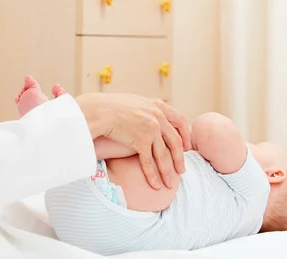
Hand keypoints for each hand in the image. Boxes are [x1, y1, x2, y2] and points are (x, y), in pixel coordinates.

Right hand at [75, 92, 189, 189]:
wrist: (99, 110)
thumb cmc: (110, 106)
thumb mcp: (134, 102)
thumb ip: (146, 109)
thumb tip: (149, 115)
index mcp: (157, 106)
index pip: (180, 120)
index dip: (186, 135)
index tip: (187, 147)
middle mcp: (158, 117)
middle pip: (175, 141)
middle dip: (180, 158)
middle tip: (182, 170)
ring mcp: (151, 129)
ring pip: (164, 155)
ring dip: (168, 171)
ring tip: (171, 184)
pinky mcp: (140, 141)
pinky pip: (149, 162)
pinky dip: (153, 175)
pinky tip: (155, 185)